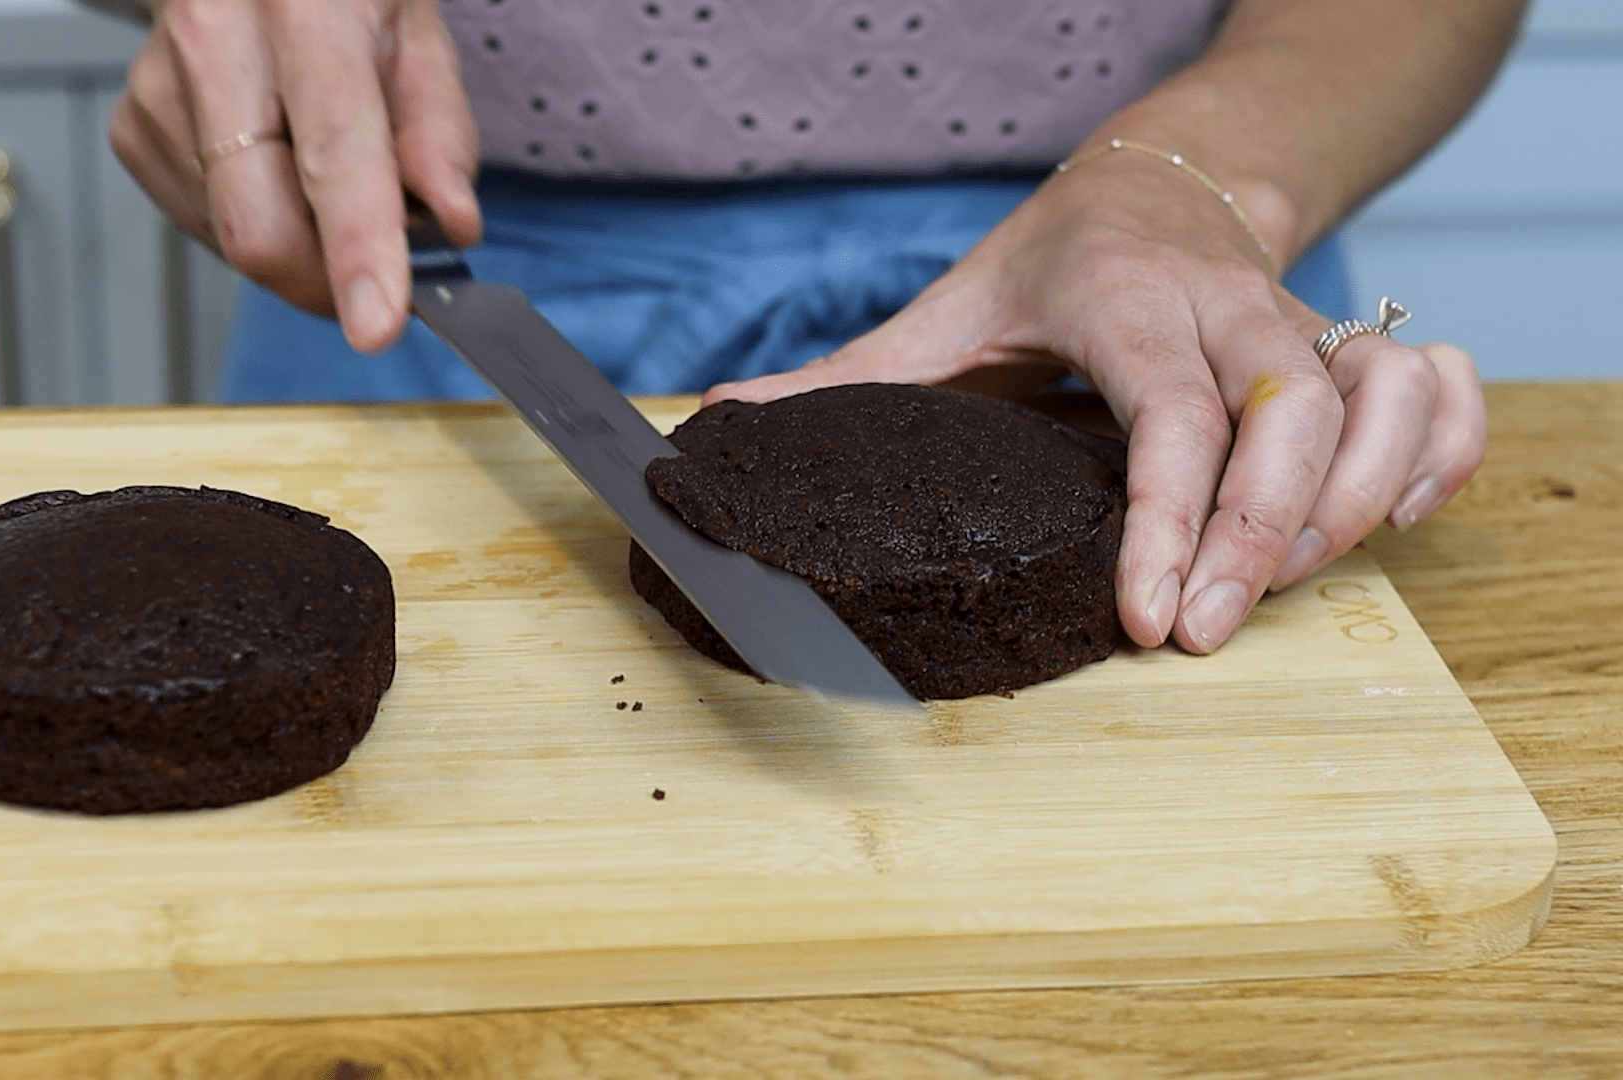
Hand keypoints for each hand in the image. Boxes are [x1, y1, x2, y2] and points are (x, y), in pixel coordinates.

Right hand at [108, 0, 480, 350]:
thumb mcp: (417, 34)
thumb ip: (439, 132)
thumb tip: (452, 223)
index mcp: (300, 10)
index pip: (332, 154)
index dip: (358, 251)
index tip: (376, 323)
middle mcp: (214, 42)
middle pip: (258, 228)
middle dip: (326, 282)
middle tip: (376, 277)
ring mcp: (159, 89)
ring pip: (232, 240)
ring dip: (298, 247)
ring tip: (321, 181)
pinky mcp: (132, 129)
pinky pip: (206, 227)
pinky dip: (259, 224)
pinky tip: (275, 171)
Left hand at [704, 151, 1486, 654]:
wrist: (1160, 178)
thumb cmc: (1051, 265)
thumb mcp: (946, 310)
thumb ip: (846, 376)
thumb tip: (719, 421)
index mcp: (1118, 299)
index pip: (1171, 409)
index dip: (1168, 514)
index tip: (1151, 614)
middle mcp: (1224, 303)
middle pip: (1288, 412)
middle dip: (1262, 535)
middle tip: (1207, 634)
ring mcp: (1301, 319)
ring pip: (1379, 399)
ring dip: (1355, 504)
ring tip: (1282, 589)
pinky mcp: (1355, 336)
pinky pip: (1437, 389)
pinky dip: (1440, 456)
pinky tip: (1390, 526)